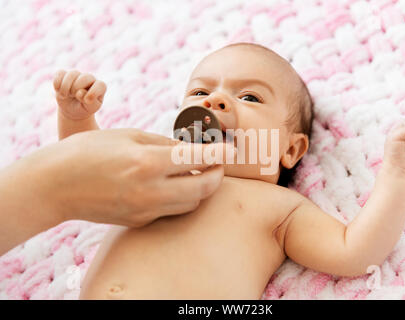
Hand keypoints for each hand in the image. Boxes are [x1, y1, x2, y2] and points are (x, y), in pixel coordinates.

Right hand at [14, 129, 228, 226]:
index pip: (199, 159)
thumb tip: (190, 150)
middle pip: (203, 188)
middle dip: (218, 174)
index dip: (220, 153)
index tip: (230, 148)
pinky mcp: (139, 221)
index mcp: (148, 162)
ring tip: (198, 171)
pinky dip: (181, 197)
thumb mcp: (129, 136)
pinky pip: (171, 210)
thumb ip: (165, 144)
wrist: (56, 185)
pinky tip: (174, 183)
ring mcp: (145, 210)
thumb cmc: (89, 151)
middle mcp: (150, 190)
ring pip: (191, 203)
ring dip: (201, 188)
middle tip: (219, 163)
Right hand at [53, 70, 105, 119]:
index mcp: (100, 87)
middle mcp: (90, 78)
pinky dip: (57, 83)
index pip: (100, 85)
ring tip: (65, 95)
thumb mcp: (90, 109)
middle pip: (85, 77)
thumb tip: (80, 93)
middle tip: (73, 96)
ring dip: (66, 87)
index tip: (87, 101)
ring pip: (72, 74)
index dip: (93, 92)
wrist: (73, 109)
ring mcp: (77, 75)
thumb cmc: (84, 108)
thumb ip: (90, 103)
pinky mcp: (65, 74)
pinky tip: (58, 90)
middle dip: (77, 89)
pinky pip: (60, 73)